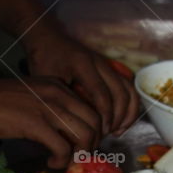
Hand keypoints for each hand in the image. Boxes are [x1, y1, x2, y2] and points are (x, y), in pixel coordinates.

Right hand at [0, 74, 101, 168]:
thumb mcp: (31, 98)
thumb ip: (49, 110)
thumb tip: (62, 134)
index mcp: (58, 87)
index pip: (91, 109)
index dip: (93, 131)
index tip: (81, 145)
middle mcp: (59, 94)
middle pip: (95, 122)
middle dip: (91, 144)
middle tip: (77, 156)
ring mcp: (48, 108)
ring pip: (84, 135)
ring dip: (79, 154)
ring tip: (65, 161)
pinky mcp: (36, 124)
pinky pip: (63, 148)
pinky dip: (61, 160)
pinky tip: (51, 163)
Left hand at [21, 24, 139, 136]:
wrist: (48, 38)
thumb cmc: (44, 60)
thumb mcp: (47, 81)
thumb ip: (61, 99)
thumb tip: (73, 128)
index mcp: (83, 65)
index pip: (101, 94)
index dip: (105, 116)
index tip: (101, 132)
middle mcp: (100, 63)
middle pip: (121, 93)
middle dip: (118, 117)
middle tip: (107, 134)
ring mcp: (107, 64)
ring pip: (129, 90)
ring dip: (128, 112)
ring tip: (117, 130)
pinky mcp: (110, 68)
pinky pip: (127, 87)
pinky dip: (129, 104)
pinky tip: (120, 120)